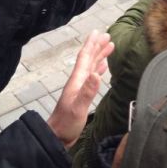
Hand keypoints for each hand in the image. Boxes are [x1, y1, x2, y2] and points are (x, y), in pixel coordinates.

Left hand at [47, 30, 113, 148]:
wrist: (57, 136)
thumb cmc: (66, 123)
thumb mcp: (78, 108)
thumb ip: (88, 91)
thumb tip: (97, 74)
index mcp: (77, 80)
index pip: (85, 57)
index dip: (91, 44)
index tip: (98, 32)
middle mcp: (79, 80)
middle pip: (89, 58)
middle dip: (97, 46)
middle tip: (107, 35)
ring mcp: (80, 87)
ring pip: (91, 66)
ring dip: (99, 55)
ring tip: (109, 46)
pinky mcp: (83, 94)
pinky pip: (93, 76)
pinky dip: (98, 68)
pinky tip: (103, 67)